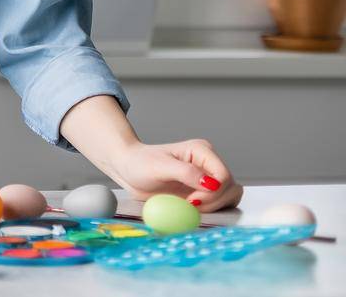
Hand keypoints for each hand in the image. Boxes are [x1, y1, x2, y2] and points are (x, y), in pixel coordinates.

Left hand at [105, 137, 242, 211]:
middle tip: (189, 204)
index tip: (191, 200)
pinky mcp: (206, 191)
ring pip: (230, 196)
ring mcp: (209, 177)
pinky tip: (191, 208)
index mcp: (202, 151)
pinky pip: (221, 204)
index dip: (212, 193)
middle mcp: (209, 163)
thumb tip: (212, 183)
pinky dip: (212, 210)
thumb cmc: (141, 164)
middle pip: (230, 188)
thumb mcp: (159, 167)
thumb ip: (186, 173)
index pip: (223, 176)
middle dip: (212, 201)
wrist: (130, 170)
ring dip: (214, 207)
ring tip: (189, 206)